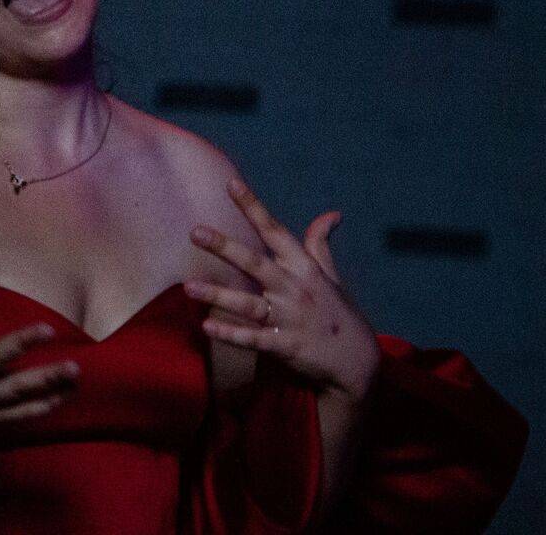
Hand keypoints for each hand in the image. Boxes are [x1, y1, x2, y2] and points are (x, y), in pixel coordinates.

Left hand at [185, 178, 380, 401]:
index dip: (253, 207)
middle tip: (195, 232)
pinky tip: (207, 326)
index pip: (274, 231)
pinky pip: (254, 339)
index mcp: (304, 267)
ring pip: (248, 304)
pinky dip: (231, 334)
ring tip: (188, 288)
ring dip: (217, 296)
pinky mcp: (286, 346)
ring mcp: (290, 318)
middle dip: (224, 247)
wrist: (358, 361)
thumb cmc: (338, 312)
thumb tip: (331, 214)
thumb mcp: (330, 276)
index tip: (231, 184)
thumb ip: (320, 245)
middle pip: (255, 263)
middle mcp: (294, 288)